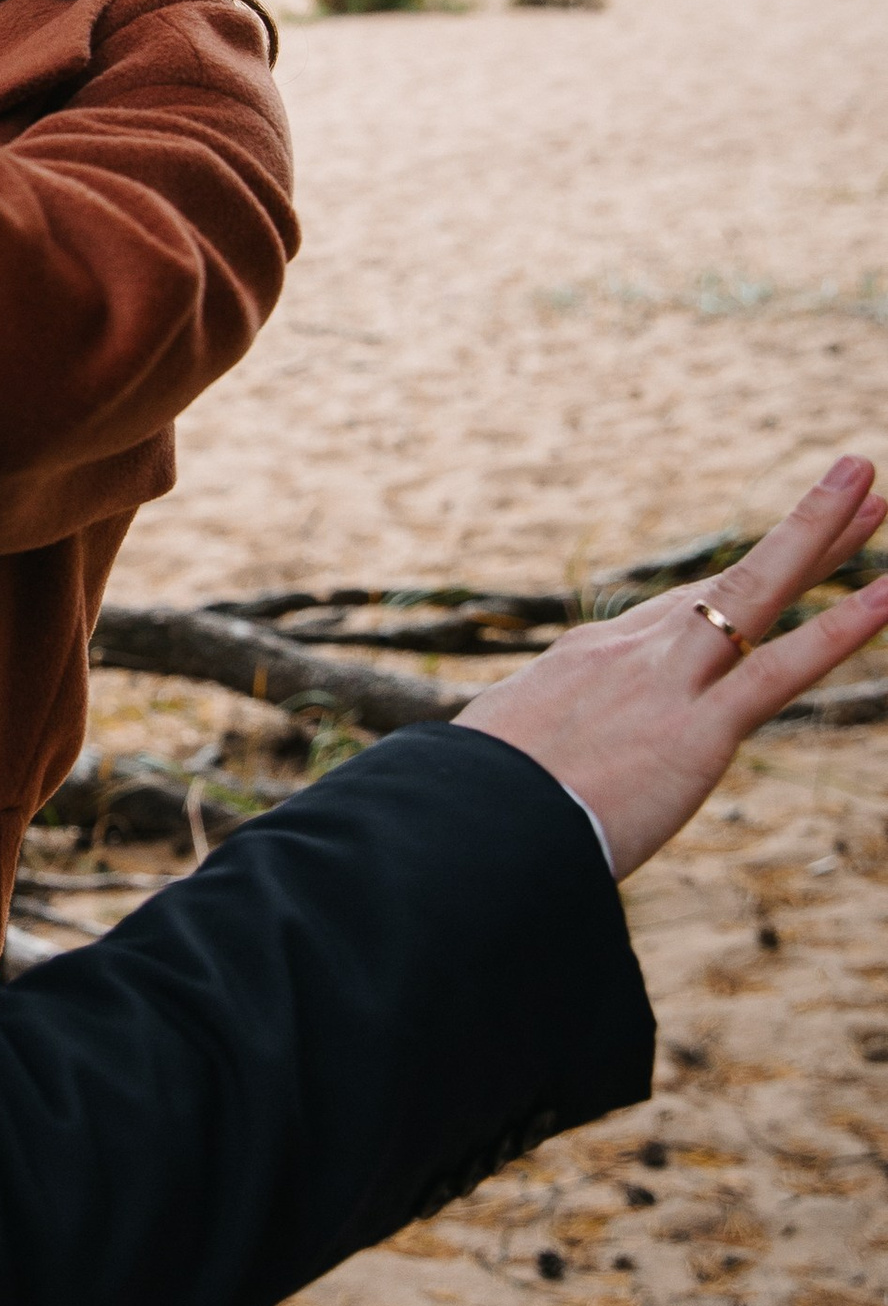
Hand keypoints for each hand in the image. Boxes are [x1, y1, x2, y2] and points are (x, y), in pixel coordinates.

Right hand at [457, 454, 887, 880]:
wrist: (459, 828)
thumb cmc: (467, 809)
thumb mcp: (497, 758)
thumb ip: (529, 749)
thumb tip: (510, 763)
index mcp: (586, 660)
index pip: (676, 616)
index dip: (736, 590)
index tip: (778, 567)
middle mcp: (630, 653)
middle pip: (729, 582)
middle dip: (800, 531)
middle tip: (855, 477)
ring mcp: (665, 684)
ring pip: (757, 594)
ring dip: (823, 539)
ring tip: (877, 492)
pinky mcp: (694, 732)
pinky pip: (780, 672)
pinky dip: (840, 630)